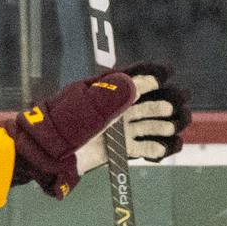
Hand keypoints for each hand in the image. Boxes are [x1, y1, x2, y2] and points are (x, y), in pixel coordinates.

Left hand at [9, 63, 190, 198]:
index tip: (166, 72)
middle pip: (150, 101)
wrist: (49, 153)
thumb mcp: (89, 104)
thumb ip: (116, 93)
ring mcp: (120, 129)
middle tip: (177, 105)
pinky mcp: (120, 148)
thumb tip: (146, 81)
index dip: (153, 74)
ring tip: (172, 125)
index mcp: (108, 92)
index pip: (136, 78)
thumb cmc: (65, 123)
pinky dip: (157, 147)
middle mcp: (117, 108)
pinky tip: (168, 145)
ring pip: (151, 124)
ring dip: (164, 124)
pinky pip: (144, 147)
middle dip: (166, 101)